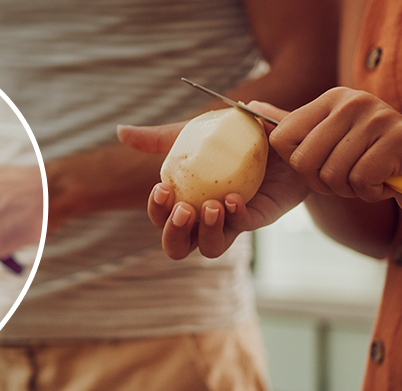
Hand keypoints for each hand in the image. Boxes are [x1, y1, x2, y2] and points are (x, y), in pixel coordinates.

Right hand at [117, 105, 309, 259]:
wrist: (281, 134)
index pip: (161, 217)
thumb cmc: (233, 139)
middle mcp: (205, 218)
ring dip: (206, 231)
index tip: (162, 188)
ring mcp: (233, 220)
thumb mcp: (195, 134)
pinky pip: (245, 226)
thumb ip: (161, 137)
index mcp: (185, 199)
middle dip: (174, 233)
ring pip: (210, 248)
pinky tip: (234, 199)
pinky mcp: (261, 215)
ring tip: (211, 207)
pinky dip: (236, 216)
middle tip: (183, 209)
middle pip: (177, 246)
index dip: (156, 210)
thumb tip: (120, 132)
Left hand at [270, 87, 401, 217]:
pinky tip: (388, 181)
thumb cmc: (377, 161)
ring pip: (334, 174)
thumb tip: (251, 109)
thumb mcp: (333, 141)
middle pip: (304, 161)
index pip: (282, 137)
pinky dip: (372, 192)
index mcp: (333, 98)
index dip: (298, 166)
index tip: (324, 167)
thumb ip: (296, 127)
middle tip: (351, 178)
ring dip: (352, 189)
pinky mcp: (400, 139)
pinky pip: (362, 180)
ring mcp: (378, 117)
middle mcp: (353, 101)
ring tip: (372, 177)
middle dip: (325, 183)